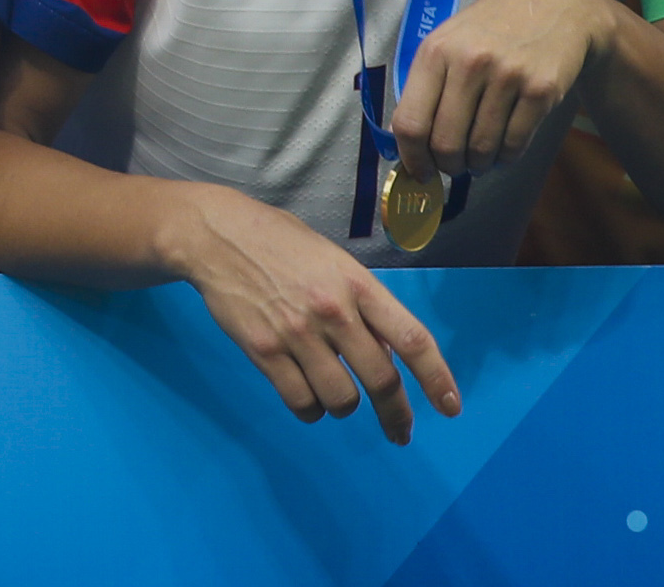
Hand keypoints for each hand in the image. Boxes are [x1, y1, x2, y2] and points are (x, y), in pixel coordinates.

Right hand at [171, 182, 460, 442]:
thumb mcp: (332, 261)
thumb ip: (361, 305)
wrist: (213, 234)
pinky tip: (307, 396)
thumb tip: (387, 355)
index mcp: (356, 284)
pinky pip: (300, 401)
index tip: (450, 407)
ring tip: (337, 397)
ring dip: (345, 407)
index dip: (437, 378)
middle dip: (397, 415)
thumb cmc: (280, 243)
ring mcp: (296, 332)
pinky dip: (311, 410)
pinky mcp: (262, 349)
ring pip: (341, 399)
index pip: (412, 339)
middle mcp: (332, 310)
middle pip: (381, 380)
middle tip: (400, 430)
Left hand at [394, 0, 617, 179]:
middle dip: (448, 166)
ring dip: (478, 165)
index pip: (410, 121)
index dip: (411, 157)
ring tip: (479, 158)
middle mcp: (468, 63)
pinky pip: (515, 144)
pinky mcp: (542, 91)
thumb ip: (427, 85)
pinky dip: (506, 157)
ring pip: (482, 149)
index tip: (419, 172)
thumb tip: (407, 141)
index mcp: (435, 52)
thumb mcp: (448, 41)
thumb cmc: (491, 28)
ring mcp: (508, 77)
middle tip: (454, 166)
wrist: (556, 6)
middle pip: (446, 143)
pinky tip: (503, 149)